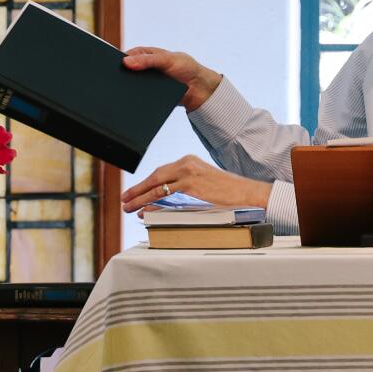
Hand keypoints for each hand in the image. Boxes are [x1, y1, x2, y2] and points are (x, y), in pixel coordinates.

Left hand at [121, 156, 269, 214]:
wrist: (248, 193)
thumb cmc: (228, 194)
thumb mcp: (203, 187)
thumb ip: (184, 189)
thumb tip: (162, 201)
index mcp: (190, 162)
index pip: (161, 172)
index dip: (145, 183)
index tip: (134, 192)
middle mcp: (187, 164)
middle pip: (155, 176)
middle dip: (137, 189)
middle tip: (124, 199)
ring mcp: (189, 173)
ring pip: (157, 186)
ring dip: (139, 197)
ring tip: (128, 207)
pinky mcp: (192, 185)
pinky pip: (165, 194)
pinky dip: (151, 202)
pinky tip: (142, 209)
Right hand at [124, 45, 222, 111]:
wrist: (198, 89)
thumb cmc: (186, 68)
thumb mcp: (168, 60)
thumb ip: (149, 60)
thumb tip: (127, 62)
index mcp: (147, 54)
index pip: (128, 56)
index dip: (119, 60)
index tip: (113, 66)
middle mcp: (144, 68)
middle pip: (127, 71)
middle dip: (122, 76)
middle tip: (116, 80)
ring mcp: (146, 82)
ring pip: (131, 85)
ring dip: (128, 88)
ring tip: (125, 90)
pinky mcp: (149, 95)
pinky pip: (139, 96)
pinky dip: (136, 97)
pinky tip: (133, 99)